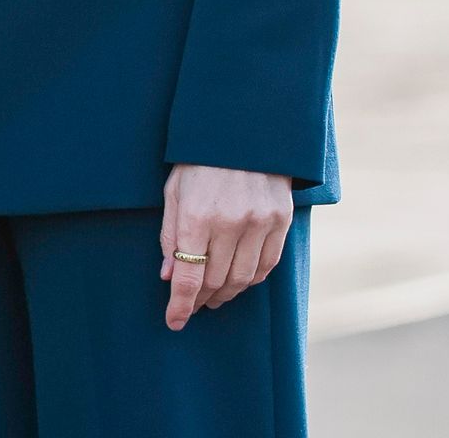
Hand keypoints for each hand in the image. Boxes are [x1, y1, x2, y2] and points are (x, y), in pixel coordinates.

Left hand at [160, 163, 292, 329]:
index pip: (188, 277)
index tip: (175, 321)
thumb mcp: (175, 190)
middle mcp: (229, 222)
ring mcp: (259, 221)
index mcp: (196, 214)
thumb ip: (170, 235)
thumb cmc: (201, 158)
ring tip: (215, 294)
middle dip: (202, 298)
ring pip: (242, 279)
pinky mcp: (280, 219)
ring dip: (226, 293)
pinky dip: (251, 279)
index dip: (180, 305)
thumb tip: (169, 277)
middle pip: (215, 281)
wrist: (243, 127)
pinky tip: (239, 277)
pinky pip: (267, 265)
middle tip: (195, 302)